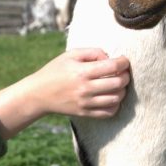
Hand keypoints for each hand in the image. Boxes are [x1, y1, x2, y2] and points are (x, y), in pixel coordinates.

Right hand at [0, 47, 129, 137]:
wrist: (39, 94)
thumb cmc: (55, 71)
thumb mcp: (70, 55)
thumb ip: (92, 52)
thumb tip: (110, 58)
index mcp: (82, 71)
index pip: (112, 67)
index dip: (123, 62)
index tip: (124, 60)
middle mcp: (85, 88)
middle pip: (118, 83)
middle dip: (126, 76)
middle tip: (123, 72)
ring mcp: (86, 103)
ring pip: (116, 98)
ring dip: (122, 90)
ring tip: (118, 84)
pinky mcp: (85, 113)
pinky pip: (109, 112)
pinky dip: (115, 104)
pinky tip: (112, 97)